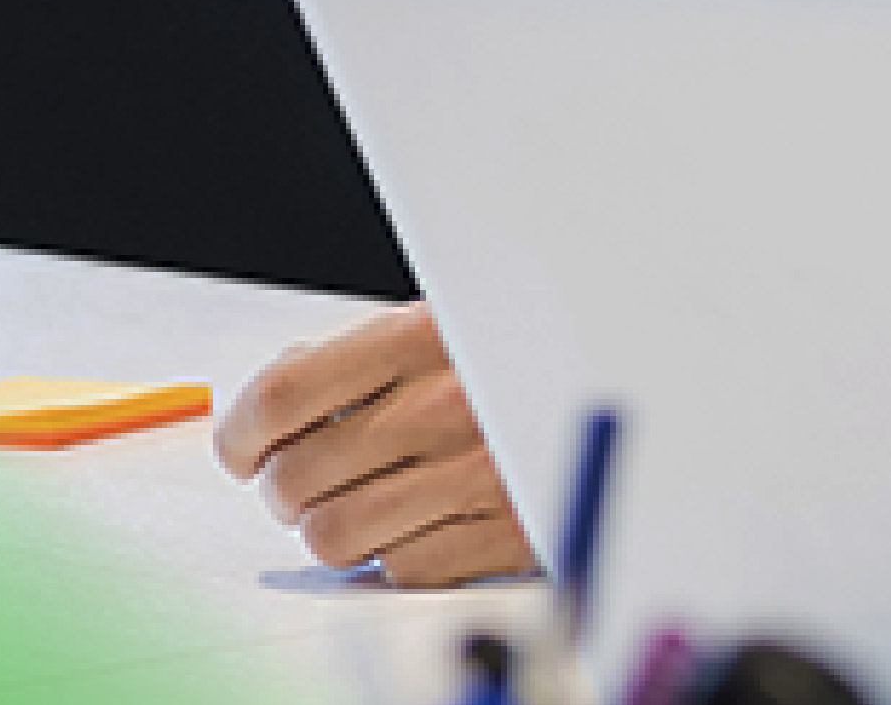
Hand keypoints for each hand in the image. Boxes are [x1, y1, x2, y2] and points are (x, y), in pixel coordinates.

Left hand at [213, 306, 527, 583]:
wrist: (650, 382)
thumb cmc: (534, 350)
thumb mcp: (453, 322)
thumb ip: (367, 356)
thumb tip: (275, 400)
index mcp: (425, 336)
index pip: (285, 395)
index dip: (241, 432)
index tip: (240, 447)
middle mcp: (448, 405)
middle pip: (298, 475)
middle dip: (281, 488)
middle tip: (296, 483)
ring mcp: (479, 474)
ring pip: (337, 536)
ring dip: (329, 529)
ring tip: (350, 509)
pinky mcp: (508, 535)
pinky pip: (404, 568)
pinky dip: (396, 556)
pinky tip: (416, 524)